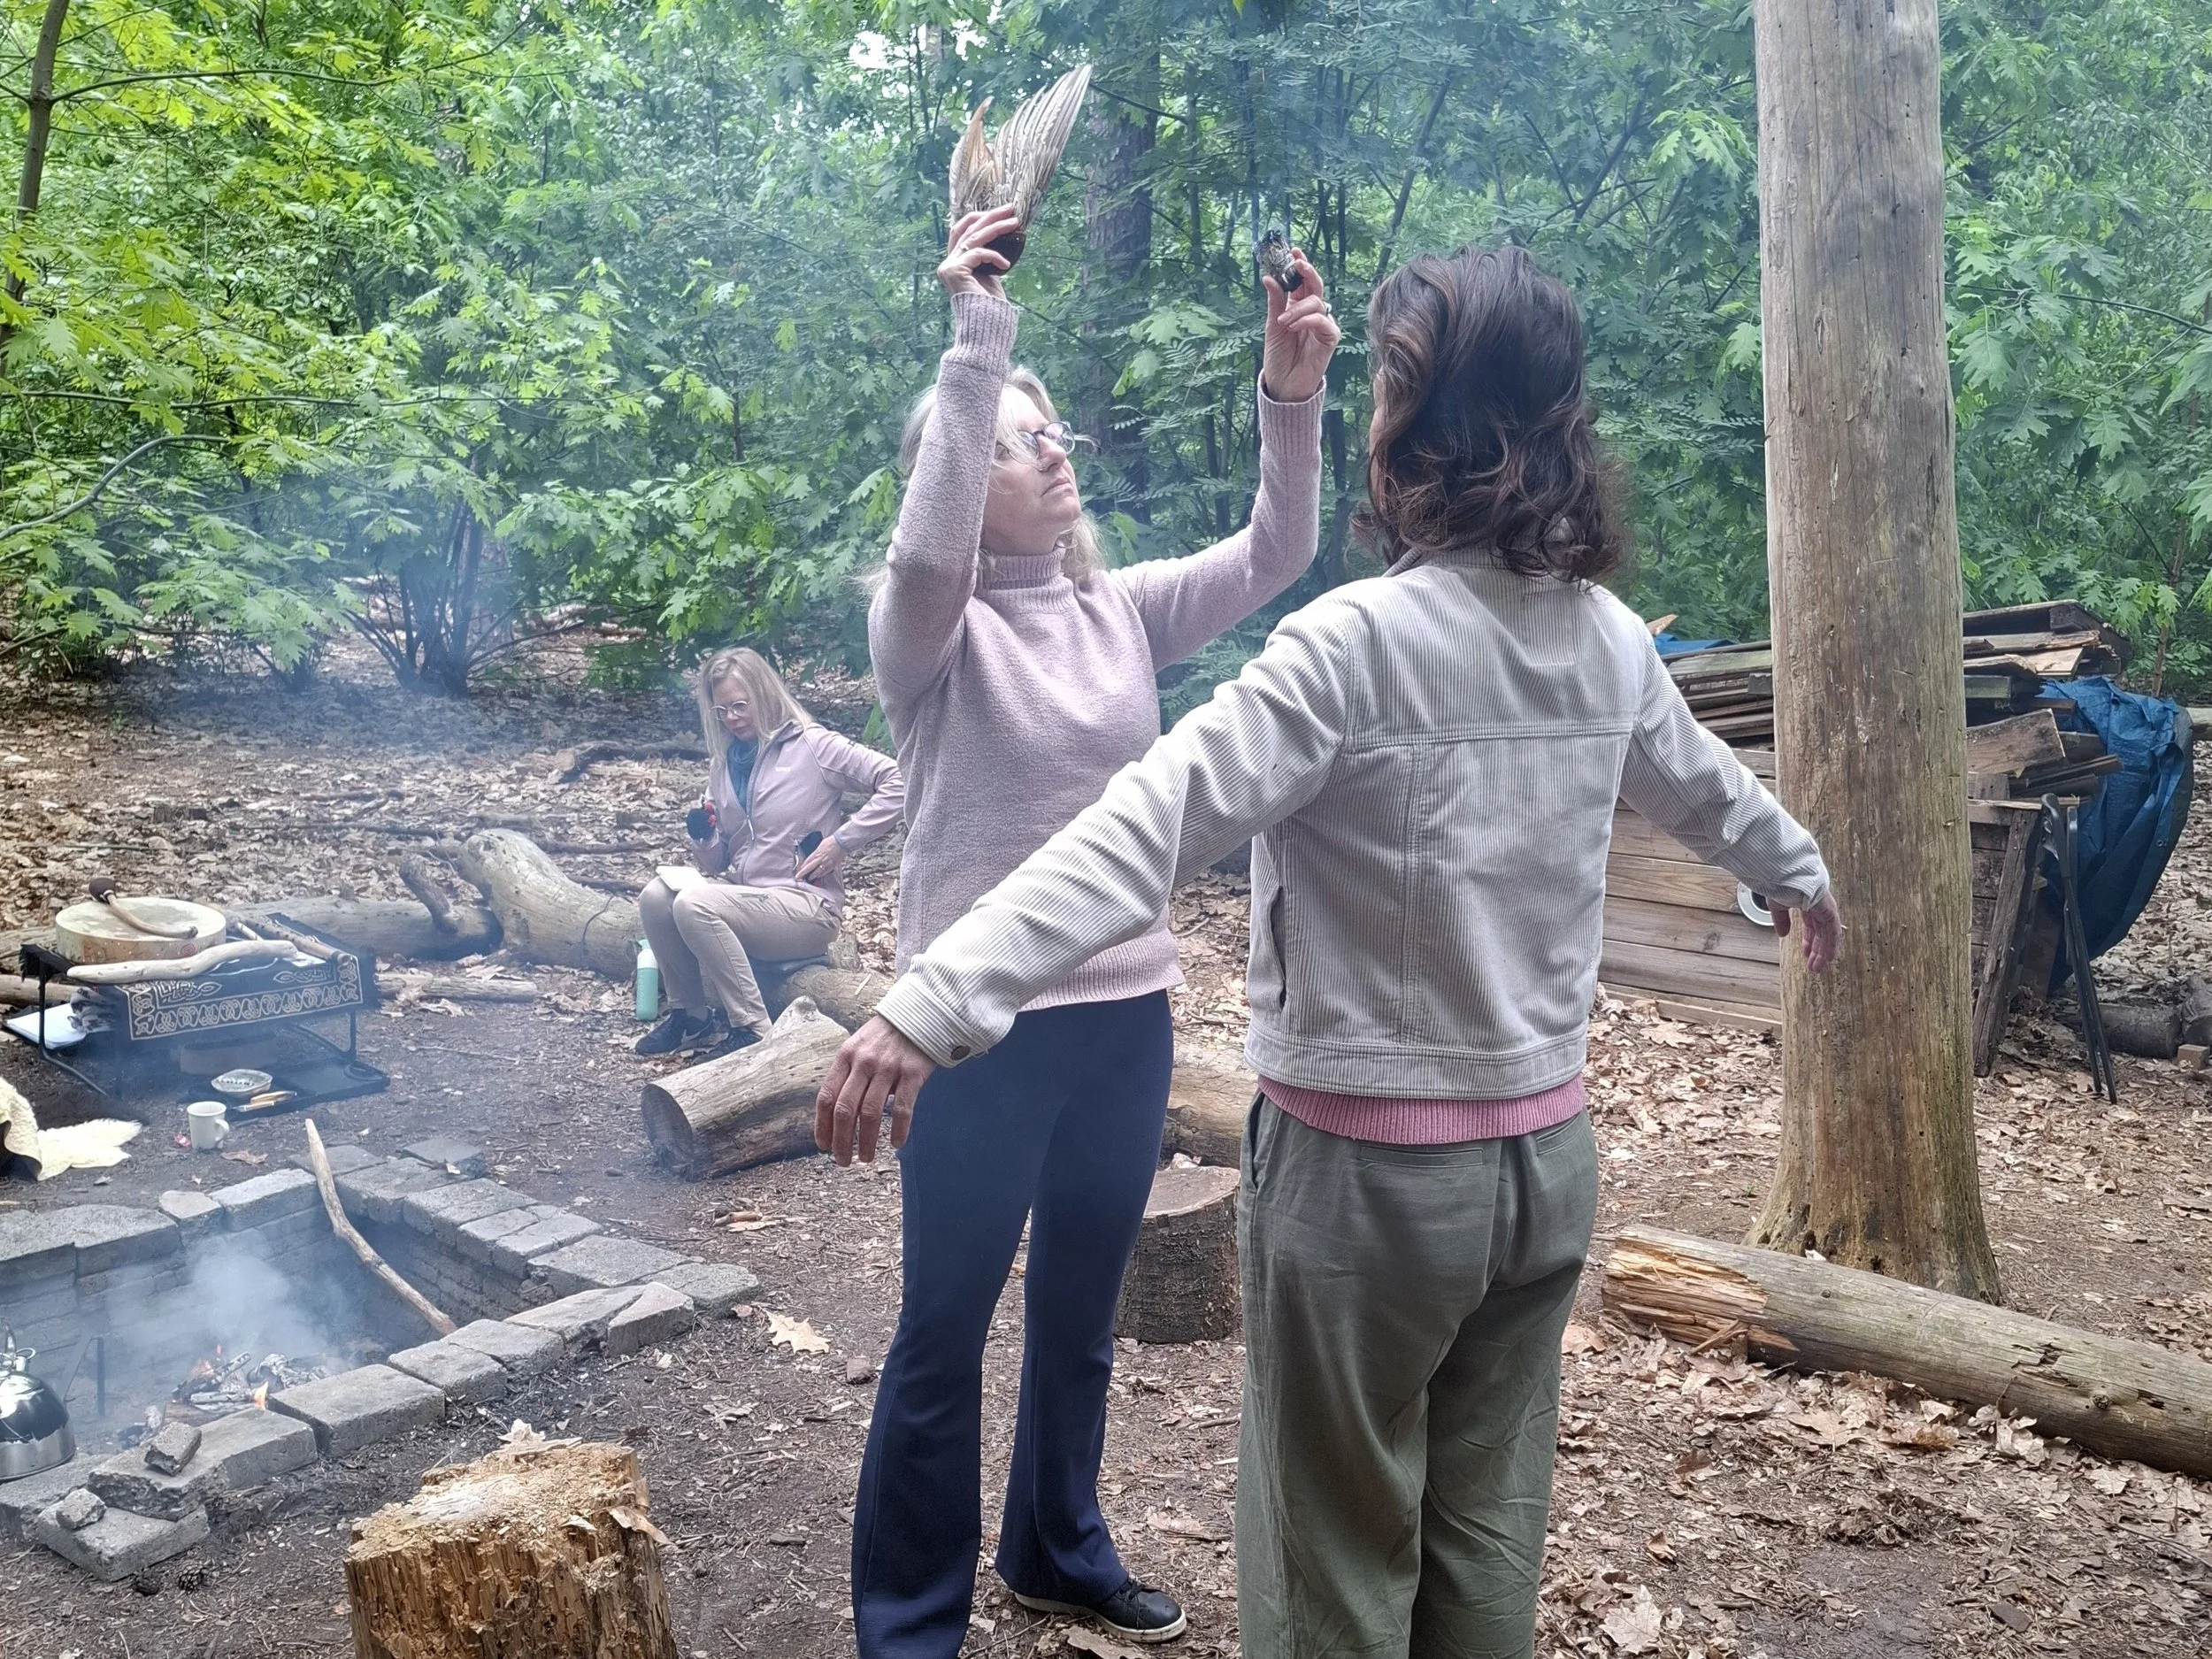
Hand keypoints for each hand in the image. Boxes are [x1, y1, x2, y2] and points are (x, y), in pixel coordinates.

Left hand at [797, 835, 844, 884]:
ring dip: (813, 876)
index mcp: (817, 853)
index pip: (807, 862)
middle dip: (803, 874)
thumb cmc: (832, 841)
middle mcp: (821, 859)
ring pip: (818, 872)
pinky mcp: (833, 865)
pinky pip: (826, 872)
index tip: (798, 871)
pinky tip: (820, 875)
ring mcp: (827, 863)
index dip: (802, 867)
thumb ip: (816, 852)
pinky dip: (822, 874)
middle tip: (799, 878)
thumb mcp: (821, 844)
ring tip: (810, 878)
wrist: (841, 842)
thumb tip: (813, 855)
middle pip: (810, 868)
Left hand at [816, 1015, 937, 1165]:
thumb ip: (849, 1074)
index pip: (826, 1097)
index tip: (823, 1146)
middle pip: (844, 1110)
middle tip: (842, 1161)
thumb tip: (837, 1112)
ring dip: (866, 1141)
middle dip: (841, 1141)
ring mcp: (888, 1068)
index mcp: (846, 1057)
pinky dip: (898, 1129)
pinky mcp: (912, 1073)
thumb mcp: (859, 1046)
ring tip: (866, 1158)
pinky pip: (902, 1108)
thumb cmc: (886, 1035)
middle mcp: (863, 1063)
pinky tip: (896, 1143)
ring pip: (870, 1113)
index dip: (822, 1125)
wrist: (920, 1014)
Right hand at [938, 207, 1019, 300]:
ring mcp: (949, 267)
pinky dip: (994, 256)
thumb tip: (1002, 234)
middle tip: (1010, 208)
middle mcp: (948, 263)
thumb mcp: (990, 274)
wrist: (986, 328)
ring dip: (996, 227)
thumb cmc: (990, 305)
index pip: (962, 230)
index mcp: (954, 262)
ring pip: (974, 238)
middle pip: (968, 229)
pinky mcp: (955, 271)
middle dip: (990, 216)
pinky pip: (978, 253)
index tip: (1000, 212)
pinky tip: (1006, 265)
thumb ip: (988, 256)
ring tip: (1014, 223)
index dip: (979, 218)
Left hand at [1260, 248, 1339, 403]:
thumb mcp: (1273, 326)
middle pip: (1315, 287)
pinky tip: (1295, 327)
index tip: (1294, 251)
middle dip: (1307, 273)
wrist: (1284, 385)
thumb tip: (1268, 277)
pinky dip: (1308, 320)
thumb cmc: (1279, 357)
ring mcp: (1322, 325)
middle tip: (1298, 264)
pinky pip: (1323, 321)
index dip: (1300, 266)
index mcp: (1297, 307)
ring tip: (1283, 322)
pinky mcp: (1329, 339)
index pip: (1302, 282)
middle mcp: (1311, 314)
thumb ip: (1275, 302)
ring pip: (1317, 303)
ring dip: (1298, 308)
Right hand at [1773, 889, 1840, 973]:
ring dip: (1823, 952)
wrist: (1784, 874)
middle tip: (1814, 966)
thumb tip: (1782, 935)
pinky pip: (1833, 931)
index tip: (1806, 953)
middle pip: (1820, 933)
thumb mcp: (1777, 906)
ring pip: (1827, 935)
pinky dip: (1832, 945)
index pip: (1811, 926)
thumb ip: (1781, 920)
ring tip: (1819, 968)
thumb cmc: (1779, 883)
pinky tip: (1829, 958)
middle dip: (1816, 951)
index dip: (1808, 941)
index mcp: (1806, 903)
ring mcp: (1825, 908)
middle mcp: (1818, 906)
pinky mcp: (1829, 910)